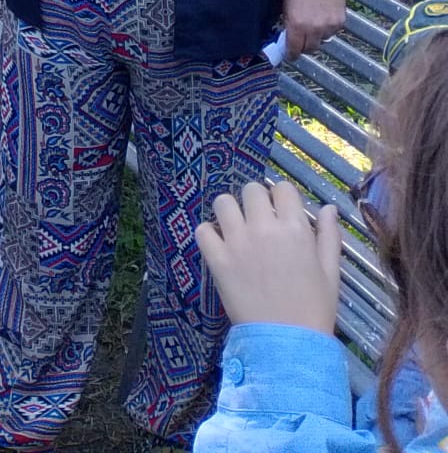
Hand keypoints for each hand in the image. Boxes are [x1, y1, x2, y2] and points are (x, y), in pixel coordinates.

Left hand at [196, 180, 340, 333]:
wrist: (288, 345)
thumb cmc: (314, 309)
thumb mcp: (331, 273)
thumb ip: (329, 237)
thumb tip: (329, 207)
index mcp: (295, 229)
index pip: (282, 188)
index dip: (282, 198)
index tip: (281, 213)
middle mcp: (264, 228)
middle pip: (251, 189)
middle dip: (256, 202)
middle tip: (259, 223)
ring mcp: (238, 242)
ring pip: (223, 202)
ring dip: (230, 212)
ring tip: (237, 230)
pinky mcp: (218, 260)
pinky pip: (203, 230)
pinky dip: (209, 235)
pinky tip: (220, 247)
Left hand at [282, 0, 346, 57]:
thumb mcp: (286, 6)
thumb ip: (289, 24)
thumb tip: (290, 36)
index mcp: (297, 26)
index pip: (294, 50)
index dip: (291, 54)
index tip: (290, 54)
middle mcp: (314, 30)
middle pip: (310, 49)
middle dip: (305, 46)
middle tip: (302, 41)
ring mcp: (329, 26)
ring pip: (323, 40)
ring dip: (318, 36)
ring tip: (314, 24)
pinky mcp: (340, 22)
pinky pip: (333, 31)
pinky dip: (328, 28)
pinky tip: (324, 16)